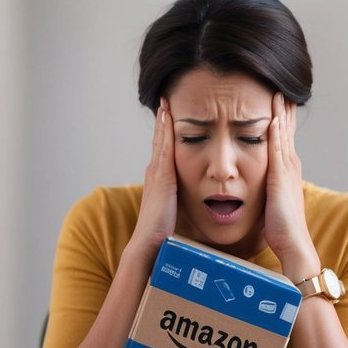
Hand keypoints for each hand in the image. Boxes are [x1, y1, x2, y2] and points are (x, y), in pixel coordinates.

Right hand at [129, 98, 179, 257]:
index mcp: (160, 183)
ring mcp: (156, 174)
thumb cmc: (164, 237)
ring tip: (166, 101)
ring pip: (159, 140)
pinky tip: (168, 115)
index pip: (164, 152)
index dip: (167, 135)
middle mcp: (155, 174)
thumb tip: (197, 208)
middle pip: (159, 141)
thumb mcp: (176, 215)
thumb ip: (183, 206)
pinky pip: (163, 147)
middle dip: (163, 122)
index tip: (171, 117)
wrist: (150, 246)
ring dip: (163, 120)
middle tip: (166, 100)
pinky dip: (165, 130)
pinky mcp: (161, 177)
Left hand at [264, 93, 319, 279]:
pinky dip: (276, 130)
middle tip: (280, 86)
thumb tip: (263, 187)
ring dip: (280, 112)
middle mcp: (290, 166)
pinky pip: (278, 148)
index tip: (277, 100)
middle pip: (286, 130)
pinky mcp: (281, 177)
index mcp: (287, 171)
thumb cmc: (281, 229)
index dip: (282, 119)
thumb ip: (269, 190)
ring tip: (276, 91)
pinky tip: (272, 115)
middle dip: (283, 109)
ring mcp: (287, 170)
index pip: (283, 138)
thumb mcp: (274, 202)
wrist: (293, 244)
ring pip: (283, 134)